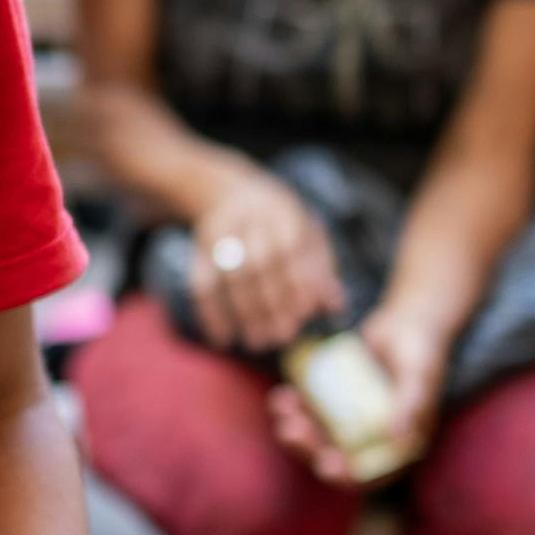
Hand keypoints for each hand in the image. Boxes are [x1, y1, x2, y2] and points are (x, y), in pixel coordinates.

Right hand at [184, 169, 342, 353]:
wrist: (230, 192)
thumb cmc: (280, 224)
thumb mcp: (307, 235)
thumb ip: (321, 269)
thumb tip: (335, 307)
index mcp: (282, 212)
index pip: (289, 249)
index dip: (297, 282)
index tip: (305, 315)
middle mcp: (249, 218)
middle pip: (258, 264)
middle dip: (271, 303)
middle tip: (282, 337)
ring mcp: (221, 231)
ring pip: (230, 276)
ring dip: (245, 313)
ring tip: (258, 342)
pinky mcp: (199, 247)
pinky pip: (202, 283)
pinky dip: (211, 313)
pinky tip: (223, 338)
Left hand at [270, 301, 446, 480]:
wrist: (406, 323)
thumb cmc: (421, 351)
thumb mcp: (420, 375)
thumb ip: (412, 405)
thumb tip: (399, 438)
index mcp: (398, 446)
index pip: (370, 475)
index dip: (346, 475)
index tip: (325, 464)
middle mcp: (371, 440)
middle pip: (336, 456)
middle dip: (309, 448)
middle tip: (290, 431)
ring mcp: (350, 422)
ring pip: (317, 437)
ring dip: (296, 429)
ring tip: (282, 409)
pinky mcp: (333, 403)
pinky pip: (310, 412)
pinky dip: (294, 408)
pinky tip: (282, 396)